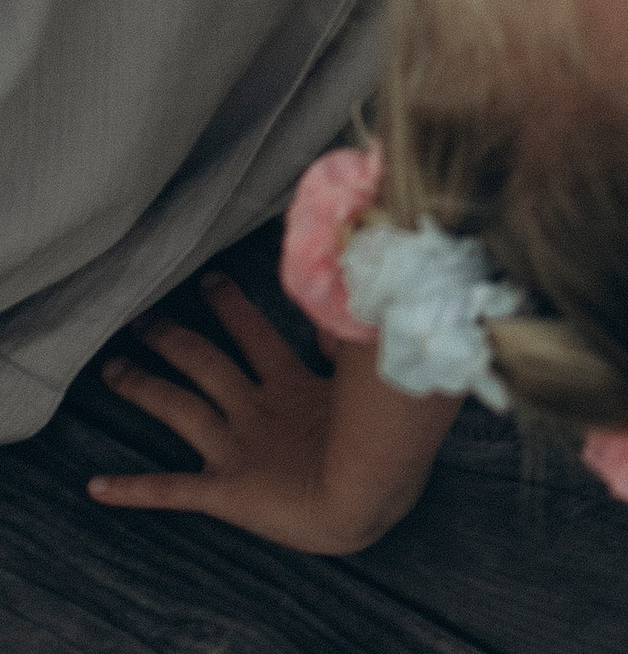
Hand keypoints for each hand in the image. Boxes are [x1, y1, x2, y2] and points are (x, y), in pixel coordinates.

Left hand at [86, 273, 435, 553]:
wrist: (366, 501)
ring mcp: (238, 448)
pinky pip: (171, 490)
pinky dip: (132, 489)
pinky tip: (96, 487)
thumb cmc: (378, 445)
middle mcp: (256, 410)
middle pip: (205, 363)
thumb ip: (345, 347)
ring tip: (113, 369)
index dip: (230, 306)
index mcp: (291, 385)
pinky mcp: (224, 490)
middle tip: (141, 319)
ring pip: (180, 409)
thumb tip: (331, 313)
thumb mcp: (366, 385)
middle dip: (172, 338)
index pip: (254, 333)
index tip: (208, 280)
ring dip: (144, 388)